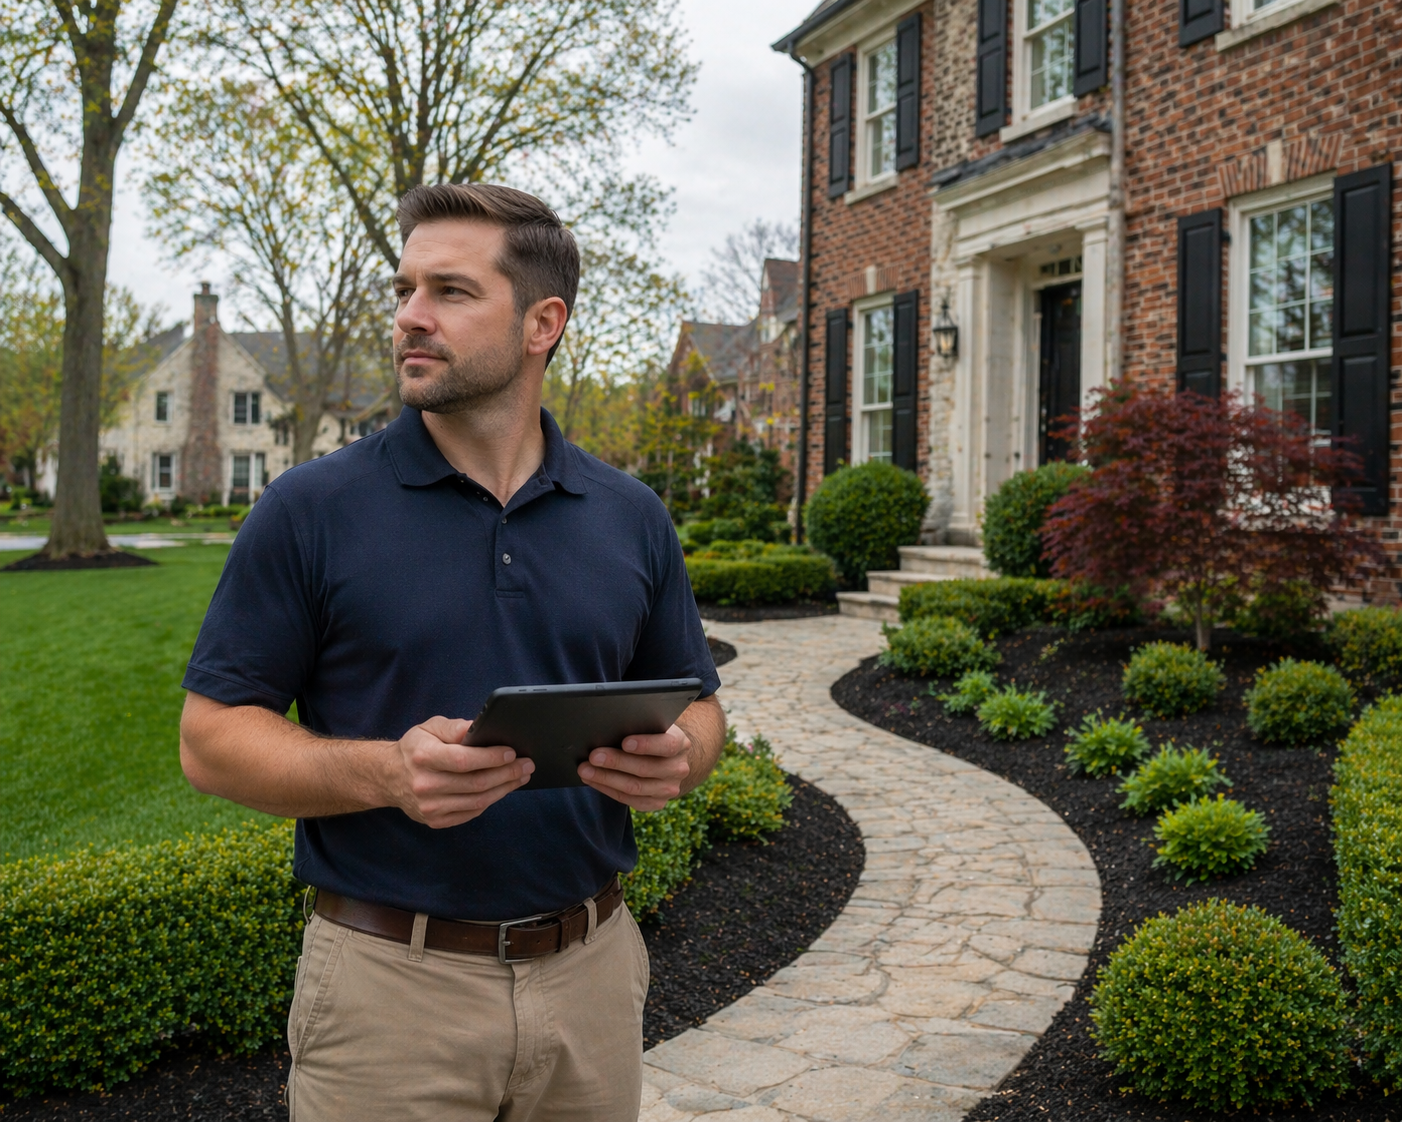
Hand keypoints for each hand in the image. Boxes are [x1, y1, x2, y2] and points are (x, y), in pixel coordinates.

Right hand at [389, 716, 533, 828]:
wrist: (389, 777)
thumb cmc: (416, 748)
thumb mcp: (430, 728)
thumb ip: (455, 728)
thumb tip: (480, 727)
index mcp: (423, 757)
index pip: (463, 760)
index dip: (491, 757)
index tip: (512, 752)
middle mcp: (424, 785)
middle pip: (475, 783)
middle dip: (507, 774)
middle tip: (527, 765)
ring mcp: (429, 807)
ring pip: (477, 801)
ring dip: (504, 789)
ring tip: (521, 777)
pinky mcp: (435, 821)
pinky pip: (471, 813)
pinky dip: (490, 801)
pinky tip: (502, 789)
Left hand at [578, 723, 691, 810]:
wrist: (669, 758)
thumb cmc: (652, 735)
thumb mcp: (653, 725)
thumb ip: (639, 726)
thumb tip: (609, 727)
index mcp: (680, 744)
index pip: (666, 745)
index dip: (646, 744)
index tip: (625, 742)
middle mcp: (678, 768)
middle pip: (645, 768)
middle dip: (616, 762)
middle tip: (593, 756)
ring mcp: (669, 789)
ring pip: (635, 787)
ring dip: (606, 778)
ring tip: (585, 770)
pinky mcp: (657, 803)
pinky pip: (630, 800)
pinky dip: (608, 789)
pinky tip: (593, 780)